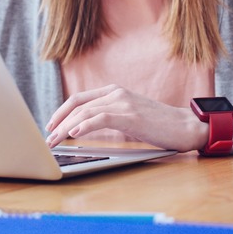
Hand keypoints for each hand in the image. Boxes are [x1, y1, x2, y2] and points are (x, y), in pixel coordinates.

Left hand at [44, 84, 208, 151]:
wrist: (185, 127)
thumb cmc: (158, 126)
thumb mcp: (128, 119)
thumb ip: (109, 118)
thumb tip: (84, 130)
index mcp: (114, 92)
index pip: (79, 99)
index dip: (61, 111)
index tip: (50, 126)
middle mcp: (116, 93)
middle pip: (78, 104)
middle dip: (58, 120)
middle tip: (47, 137)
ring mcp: (123, 102)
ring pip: (86, 111)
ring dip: (66, 127)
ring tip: (55, 141)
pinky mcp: (130, 115)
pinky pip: (101, 118)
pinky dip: (84, 125)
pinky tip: (74, 133)